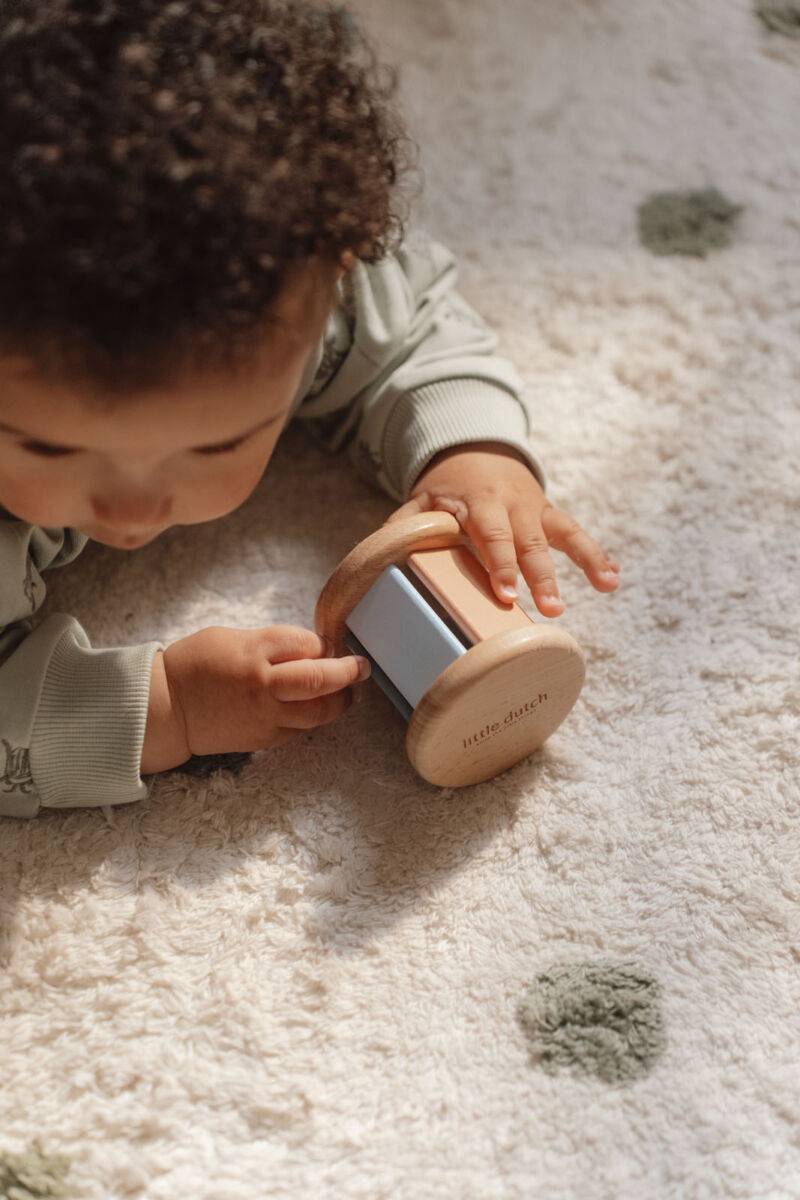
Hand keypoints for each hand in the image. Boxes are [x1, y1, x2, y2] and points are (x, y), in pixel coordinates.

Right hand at [161, 625, 370, 756]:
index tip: (330, 644)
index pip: (307, 644)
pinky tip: (315, 707)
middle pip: (321, 679)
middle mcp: (263, 685)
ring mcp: (265, 716)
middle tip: (361, 667)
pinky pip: (301, 728)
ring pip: (319, 711)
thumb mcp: (231, 637)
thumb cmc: (194, 664)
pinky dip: (314, 717)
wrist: (166, 710)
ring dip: (340, 700)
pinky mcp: (265, 739)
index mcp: (253, 652)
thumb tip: (309, 648)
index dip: (324, 644)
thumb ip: (271, 642)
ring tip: (348, 691)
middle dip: (349, 671)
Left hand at [384, 441, 619, 617]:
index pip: (491, 536)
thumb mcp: (420, 502)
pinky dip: (597, 554)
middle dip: (542, 575)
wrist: (474, 448)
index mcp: (479, 502)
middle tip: (553, 608)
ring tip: (608, 586)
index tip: (507, 595)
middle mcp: (513, 505)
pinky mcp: (551, 514)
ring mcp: (536, 509)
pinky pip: (577, 533)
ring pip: (564, 535)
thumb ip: (405, 529)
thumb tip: (379, 561)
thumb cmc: (445, 488)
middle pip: (531, 543)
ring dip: (586, 562)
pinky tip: (614, 579)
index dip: (500, 565)